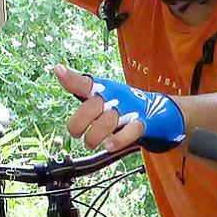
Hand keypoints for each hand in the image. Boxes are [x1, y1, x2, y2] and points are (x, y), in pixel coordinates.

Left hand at [53, 65, 186, 152]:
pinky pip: (130, 131)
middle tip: (75, 133)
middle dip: (79, 121)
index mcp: (103, 89)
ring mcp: (129, 110)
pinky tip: (109, 146)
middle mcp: (114, 97)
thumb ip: (80, 87)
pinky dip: (118, 140)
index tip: (58, 71)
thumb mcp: (101, 94)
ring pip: (108, 121)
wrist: (158, 111)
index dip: (71, 78)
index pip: (85, 83)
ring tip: (90, 144)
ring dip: (95, 136)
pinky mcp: (142, 123)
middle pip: (93, 105)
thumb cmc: (121, 104)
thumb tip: (58, 70)